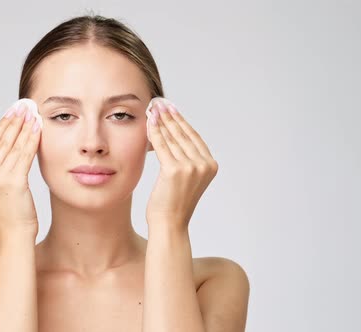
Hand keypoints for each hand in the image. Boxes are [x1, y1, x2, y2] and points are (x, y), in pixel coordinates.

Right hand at [0, 99, 41, 238]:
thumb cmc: (11, 216)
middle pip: (0, 140)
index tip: (11, 111)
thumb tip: (12, 150)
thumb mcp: (0, 191)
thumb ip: (1, 171)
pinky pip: (24, 155)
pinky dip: (32, 139)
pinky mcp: (12, 183)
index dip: (1, 125)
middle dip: (14, 120)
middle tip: (23, 105)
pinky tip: (38, 128)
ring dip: (24, 126)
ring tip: (33, 112)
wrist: (14, 238)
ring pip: (12, 145)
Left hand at [145, 98, 217, 229]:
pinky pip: (162, 145)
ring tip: (152, 109)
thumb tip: (172, 134)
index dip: (181, 121)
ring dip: (161, 121)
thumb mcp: (184, 178)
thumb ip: (185, 159)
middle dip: (170, 117)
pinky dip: (155, 132)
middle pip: (183, 134)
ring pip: (172, 138)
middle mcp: (204, 165)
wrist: (169, 224)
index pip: (193, 137)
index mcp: (210, 165)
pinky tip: (149, 122)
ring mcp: (191, 167)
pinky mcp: (175, 170)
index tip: (171, 108)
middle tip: (160, 103)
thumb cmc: (172, 203)